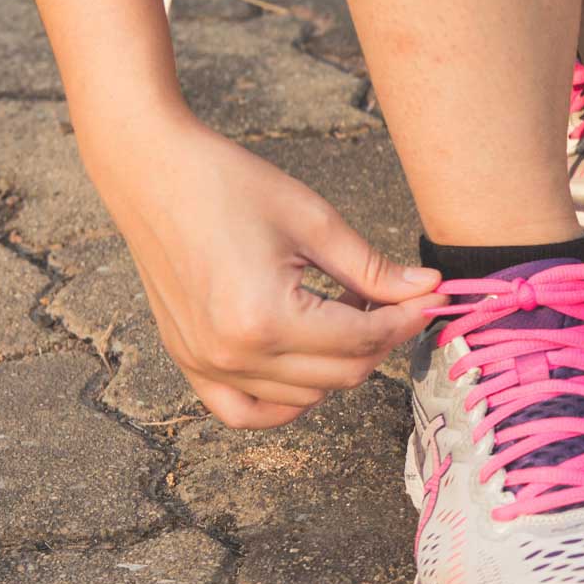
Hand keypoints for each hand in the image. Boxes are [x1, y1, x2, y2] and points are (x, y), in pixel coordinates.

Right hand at [82, 112, 442, 428]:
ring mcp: (207, 365)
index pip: (363, 340)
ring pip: (306, 395)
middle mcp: (234, 354)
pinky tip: (307, 364)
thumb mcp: (315, 222)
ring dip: (339, 363)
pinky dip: (286, 400)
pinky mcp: (190, 363)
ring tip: (343, 312)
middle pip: (342, 375)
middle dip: (381, 340)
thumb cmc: (229, 184)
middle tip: (393, 300)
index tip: (431, 298)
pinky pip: (247, 413)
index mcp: (266, 318)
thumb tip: (428, 289)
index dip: (406, 319)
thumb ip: (374, 269)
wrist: (152, 171)